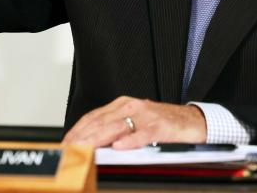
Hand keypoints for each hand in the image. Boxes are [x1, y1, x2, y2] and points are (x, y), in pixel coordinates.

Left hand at [62, 96, 206, 148]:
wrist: (193, 120)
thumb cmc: (163, 124)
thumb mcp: (135, 124)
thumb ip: (115, 131)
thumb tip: (92, 145)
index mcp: (123, 105)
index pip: (93, 117)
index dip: (76, 130)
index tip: (64, 144)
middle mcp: (132, 107)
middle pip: (100, 122)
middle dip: (81, 137)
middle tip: (67, 150)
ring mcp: (146, 116)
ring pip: (117, 126)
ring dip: (98, 139)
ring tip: (84, 149)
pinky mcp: (160, 126)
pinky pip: (143, 134)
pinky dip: (130, 140)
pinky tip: (119, 147)